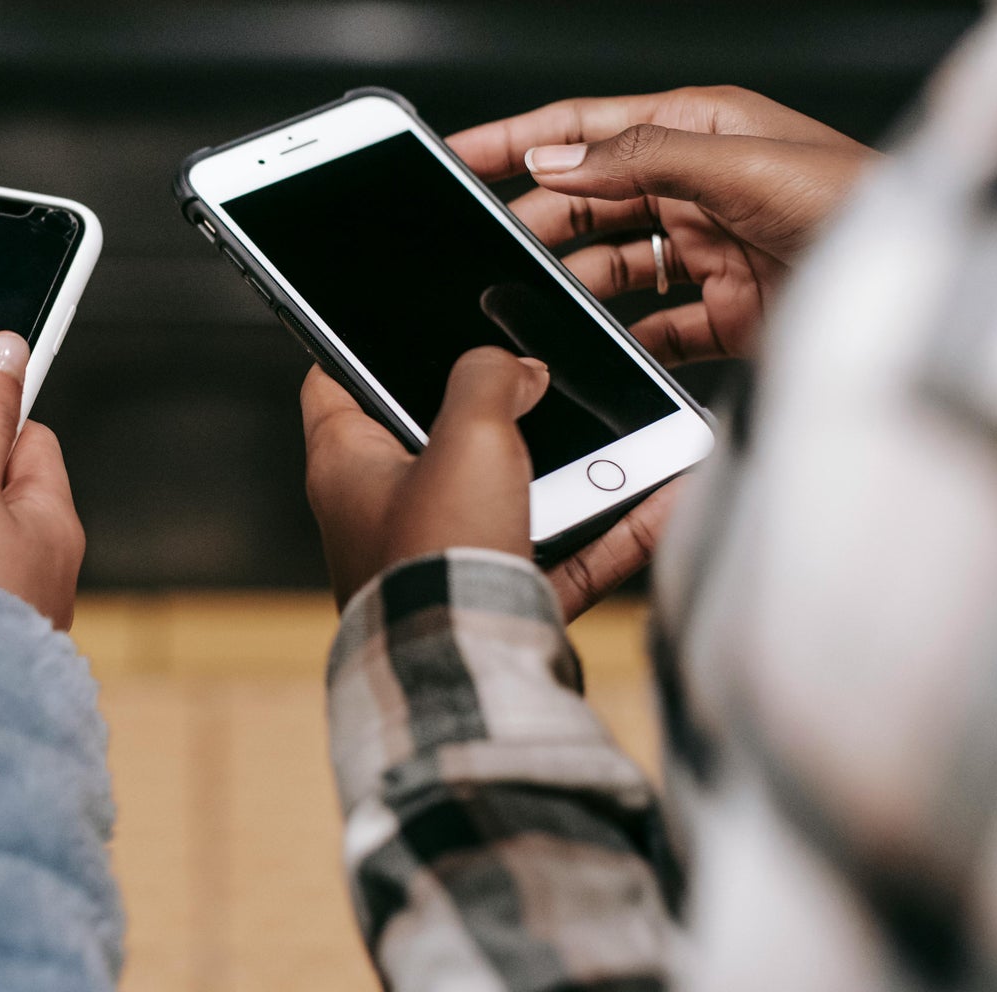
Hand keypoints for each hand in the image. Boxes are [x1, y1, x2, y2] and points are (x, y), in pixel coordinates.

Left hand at [302, 354, 681, 618]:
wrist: (471, 677)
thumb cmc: (438, 557)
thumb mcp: (465, 435)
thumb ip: (488, 378)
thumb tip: (516, 370)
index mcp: (344, 466)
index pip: (333, 383)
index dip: (356, 344)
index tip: (391, 319)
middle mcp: (382, 514)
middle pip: (434, 436)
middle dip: (491, 407)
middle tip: (537, 372)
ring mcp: (441, 559)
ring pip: (510, 495)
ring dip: (567, 466)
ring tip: (621, 428)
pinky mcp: (495, 601)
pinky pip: (562, 553)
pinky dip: (609, 529)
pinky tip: (664, 495)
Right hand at [446, 85, 876, 365]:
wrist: (920, 291)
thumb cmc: (859, 205)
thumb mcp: (740, 165)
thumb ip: (640, 158)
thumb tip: (556, 160)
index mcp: (699, 128)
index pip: (586, 127)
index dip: (517, 138)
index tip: (456, 154)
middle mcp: (698, 184)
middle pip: (589, 199)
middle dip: (538, 221)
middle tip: (488, 249)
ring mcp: (709, 249)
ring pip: (612, 263)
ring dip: (574, 282)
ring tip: (533, 302)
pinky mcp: (725, 310)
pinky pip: (653, 325)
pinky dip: (621, 337)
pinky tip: (596, 348)